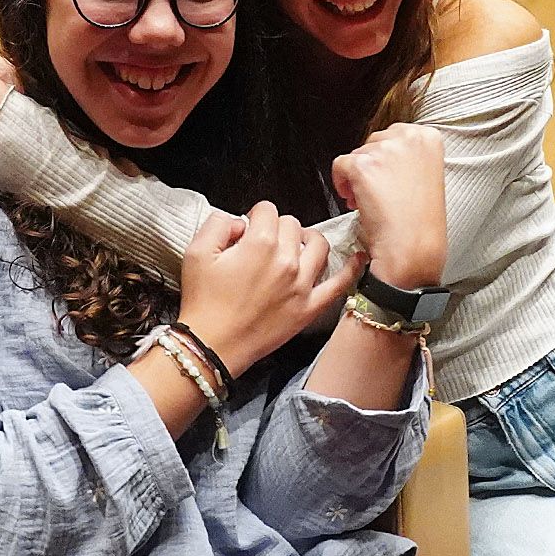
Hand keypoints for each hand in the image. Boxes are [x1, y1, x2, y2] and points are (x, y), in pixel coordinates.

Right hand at [177, 202, 357, 370]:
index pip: (267, 210)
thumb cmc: (203, 301)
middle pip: (292, 224)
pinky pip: (338, 285)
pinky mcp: (309, 307)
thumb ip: (218, 224)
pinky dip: (351, 269)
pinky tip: (357, 258)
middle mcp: (286, 260)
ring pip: (319, 245)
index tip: (248, 228)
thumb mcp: (197, 252)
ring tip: (296, 245)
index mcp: (259, 243)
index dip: (254, 216)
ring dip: (307, 239)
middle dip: (277, 228)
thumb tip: (239, 221)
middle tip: (263, 243)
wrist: (211, 345)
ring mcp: (301, 284)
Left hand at [331, 124, 446, 288]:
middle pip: (374, 142)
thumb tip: (383, 152)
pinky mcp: (363, 165)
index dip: (387, 160)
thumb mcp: (427, 175)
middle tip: (380, 192)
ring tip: (373, 201)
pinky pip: (339, 165)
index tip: (388, 177)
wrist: (413, 248)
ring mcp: (384, 150)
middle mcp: (408, 138)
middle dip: (372, 167)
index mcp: (427, 137)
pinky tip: (356, 201)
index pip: (394, 134)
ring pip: (357, 154)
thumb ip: (408, 156)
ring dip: (358, 178)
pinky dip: (341, 184)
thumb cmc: (421, 221)